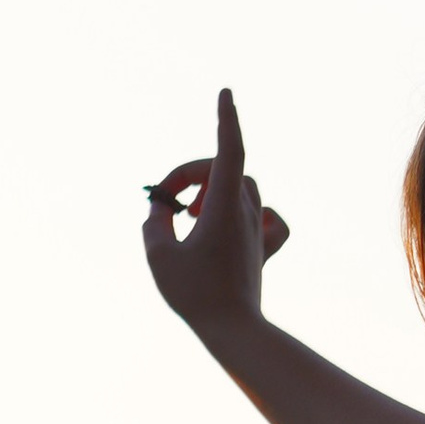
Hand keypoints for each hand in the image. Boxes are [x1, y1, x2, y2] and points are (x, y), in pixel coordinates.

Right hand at [143, 87, 288, 341]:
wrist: (234, 331)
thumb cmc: (195, 295)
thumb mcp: (159, 255)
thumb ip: (154, 224)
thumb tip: (159, 211)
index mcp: (224, 206)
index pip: (229, 149)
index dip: (226, 118)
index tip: (226, 92)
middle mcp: (246, 212)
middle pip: (224, 169)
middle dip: (191, 174)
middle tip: (164, 202)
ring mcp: (256, 231)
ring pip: (244, 187)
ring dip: (214, 188)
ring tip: (190, 214)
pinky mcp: (261, 251)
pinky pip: (270, 220)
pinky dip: (256, 213)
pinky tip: (242, 224)